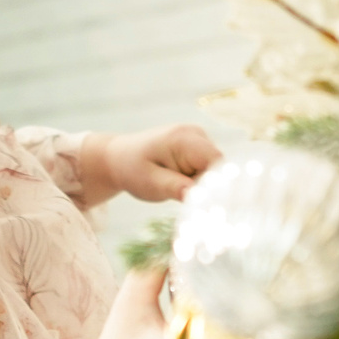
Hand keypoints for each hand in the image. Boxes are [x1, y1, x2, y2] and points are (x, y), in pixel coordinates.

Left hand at [91, 124, 220, 203]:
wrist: (119, 157)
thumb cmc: (132, 170)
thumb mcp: (151, 184)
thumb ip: (176, 188)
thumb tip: (200, 197)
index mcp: (184, 139)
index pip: (218, 163)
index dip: (218, 185)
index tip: (207, 205)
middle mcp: (196, 134)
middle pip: (219, 167)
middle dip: (208, 187)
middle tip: (184, 198)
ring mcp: (198, 138)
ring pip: (215, 169)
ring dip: (202, 184)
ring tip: (176, 188)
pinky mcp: (198, 147)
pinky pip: (208, 168)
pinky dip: (198, 180)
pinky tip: (179, 182)